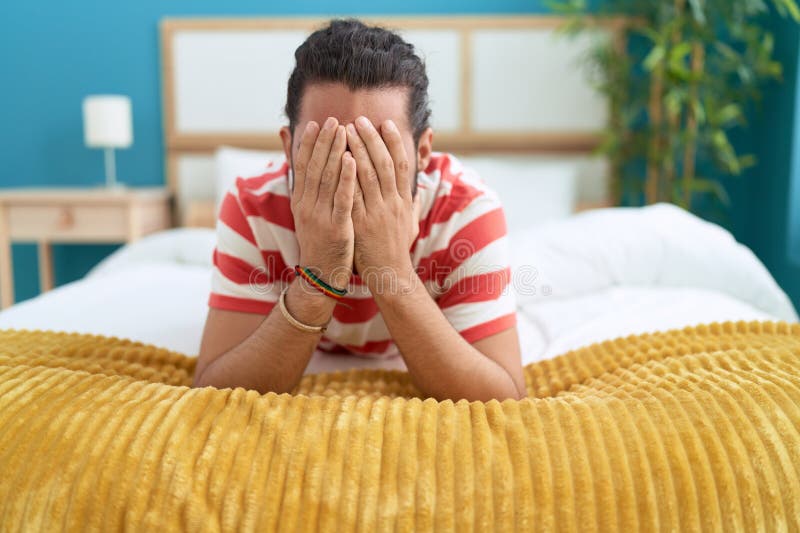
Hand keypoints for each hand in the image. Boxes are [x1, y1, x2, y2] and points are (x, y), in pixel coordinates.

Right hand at [291, 117, 356, 289]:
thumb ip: (306, 188)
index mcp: (300, 201)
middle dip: (324, 142)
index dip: (309, 144)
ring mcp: (320, 216)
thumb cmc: (320, 241)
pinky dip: (346, 178)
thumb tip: (298, 174)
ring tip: (344, 131)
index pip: (302, 166)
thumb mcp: (307, 213)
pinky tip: (352, 160)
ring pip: (327, 178)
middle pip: (315, 167)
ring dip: (335, 153)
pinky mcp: (337, 227)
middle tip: (333, 120)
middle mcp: (307, 206)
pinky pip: (342, 198)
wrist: (322, 275)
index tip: (316, 123)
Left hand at [345, 116, 421, 291]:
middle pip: (384, 163)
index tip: (385, 123)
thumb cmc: (396, 249)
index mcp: (403, 200)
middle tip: (359, 119)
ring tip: (345, 131)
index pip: (400, 164)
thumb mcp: (409, 223)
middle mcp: (392, 203)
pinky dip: (348, 177)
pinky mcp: (362, 224)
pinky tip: (340, 160)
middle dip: (371, 139)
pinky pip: (354, 195)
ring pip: (369, 175)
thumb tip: (418, 189)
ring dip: (357, 150)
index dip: (393, 141)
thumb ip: (411, 204)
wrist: (390, 274)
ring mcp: (378, 213)